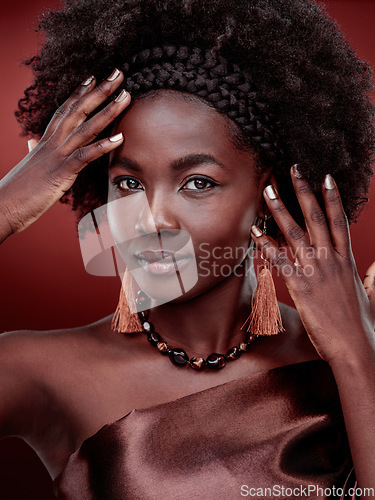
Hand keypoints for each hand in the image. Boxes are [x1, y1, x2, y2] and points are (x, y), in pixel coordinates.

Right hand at [0, 69, 129, 236]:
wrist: (2, 206)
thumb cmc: (17, 190)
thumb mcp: (30, 166)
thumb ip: (34, 152)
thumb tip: (32, 143)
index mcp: (46, 142)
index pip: (64, 111)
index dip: (79, 94)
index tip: (94, 78)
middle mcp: (52, 143)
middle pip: (78, 110)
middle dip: (100, 91)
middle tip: (117, 74)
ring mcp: (57, 156)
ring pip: (86, 128)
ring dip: (108, 111)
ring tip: (126, 96)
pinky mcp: (61, 172)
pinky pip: (85, 156)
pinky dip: (103, 146)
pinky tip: (120, 138)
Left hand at [251, 165, 374, 362]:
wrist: (355, 346)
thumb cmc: (360, 324)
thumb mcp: (369, 295)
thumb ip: (372, 277)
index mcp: (347, 260)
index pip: (340, 221)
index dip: (333, 198)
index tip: (326, 178)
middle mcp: (332, 260)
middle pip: (317, 218)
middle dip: (304, 192)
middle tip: (293, 170)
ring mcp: (316, 271)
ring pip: (296, 232)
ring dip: (280, 210)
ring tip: (268, 190)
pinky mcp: (301, 286)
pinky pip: (281, 259)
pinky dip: (267, 244)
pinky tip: (254, 231)